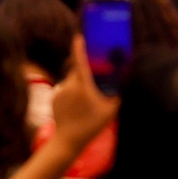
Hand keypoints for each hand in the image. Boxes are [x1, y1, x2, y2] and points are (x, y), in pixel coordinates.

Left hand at [48, 34, 117, 152]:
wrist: (67, 141)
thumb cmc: (91, 125)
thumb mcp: (110, 111)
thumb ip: (117, 95)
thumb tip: (123, 83)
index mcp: (83, 86)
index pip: (80, 61)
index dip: (79, 48)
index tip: (79, 37)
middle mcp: (69, 85)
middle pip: (77, 70)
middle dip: (84, 69)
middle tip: (94, 74)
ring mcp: (60, 91)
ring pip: (71, 79)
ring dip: (79, 82)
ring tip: (87, 96)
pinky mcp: (54, 97)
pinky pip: (66, 88)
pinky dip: (72, 91)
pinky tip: (78, 104)